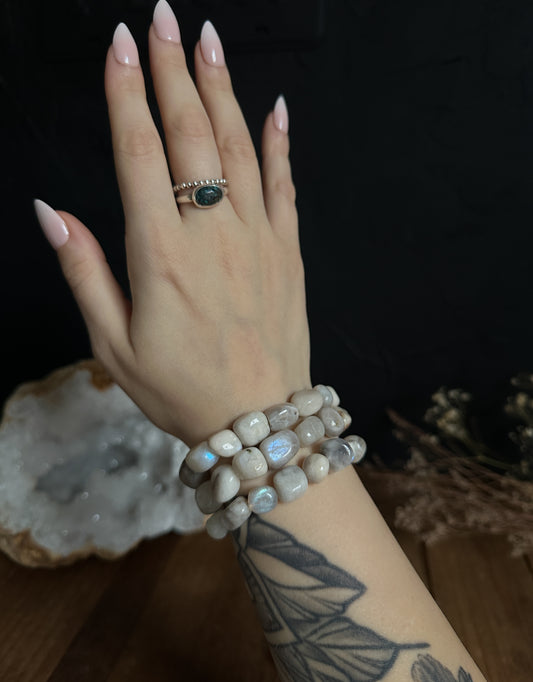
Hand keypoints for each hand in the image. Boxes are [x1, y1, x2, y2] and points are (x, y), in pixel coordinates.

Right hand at [34, 2, 310, 445]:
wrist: (260, 421)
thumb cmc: (181, 390)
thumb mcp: (114, 346)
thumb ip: (84, 273)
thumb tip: (51, 212)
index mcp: (160, 254)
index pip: (139, 152)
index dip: (127, 93)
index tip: (121, 45)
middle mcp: (212, 234)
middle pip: (190, 134)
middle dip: (173, 70)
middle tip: (164, 19)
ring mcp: (258, 238)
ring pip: (239, 147)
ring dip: (222, 88)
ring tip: (208, 40)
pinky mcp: (289, 252)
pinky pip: (286, 185)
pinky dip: (280, 143)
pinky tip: (275, 108)